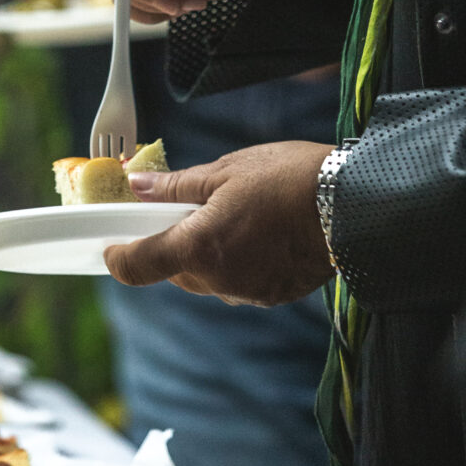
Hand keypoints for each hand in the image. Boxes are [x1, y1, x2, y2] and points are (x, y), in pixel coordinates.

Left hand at [103, 142, 332, 304]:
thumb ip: (175, 186)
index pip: (138, 266)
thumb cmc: (290, 178)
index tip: (111, 244)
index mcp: (199, 247)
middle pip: (175, 270)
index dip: (118, 257)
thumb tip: (136, 186)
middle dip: (174, 243)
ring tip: (236, 213)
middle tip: (188, 209)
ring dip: (209, 252)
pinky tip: (261, 231)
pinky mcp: (273, 295)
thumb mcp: (226, 170)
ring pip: (208, 277)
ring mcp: (248, 292)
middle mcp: (219, 280)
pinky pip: (240, 281)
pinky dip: (239, 260)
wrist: (353, 202)